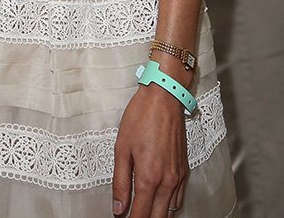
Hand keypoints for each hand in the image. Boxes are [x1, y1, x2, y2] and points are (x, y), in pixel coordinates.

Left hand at [112, 84, 188, 216]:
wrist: (164, 97)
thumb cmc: (141, 117)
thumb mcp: (121, 148)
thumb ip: (120, 182)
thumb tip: (118, 208)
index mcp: (149, 177)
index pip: (141, 215)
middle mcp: (168, 181)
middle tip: (131, 216)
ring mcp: (179, 177)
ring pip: (170, 212)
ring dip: (156, 215)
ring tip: (142, 211)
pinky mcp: (184, 170)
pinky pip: (178, 199)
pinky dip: (168, 207)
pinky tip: (157, 201)